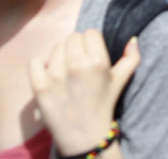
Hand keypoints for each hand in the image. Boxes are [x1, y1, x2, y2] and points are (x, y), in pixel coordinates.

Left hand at [28, 30, 138, 155]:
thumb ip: (132, 57)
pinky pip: (35, 61)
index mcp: (98, 62)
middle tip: (79, 64)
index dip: (92, 43)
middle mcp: (77, 66)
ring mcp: (55, 76)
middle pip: (73, 37)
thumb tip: (133, 39)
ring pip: (56, 48)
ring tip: (67, 72)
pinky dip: (40, 65)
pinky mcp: (39, 86)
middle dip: (77, 48)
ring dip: (61, 57)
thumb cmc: (104, 104)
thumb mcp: (121, 81)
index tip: (92, 55)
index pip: (90, 33)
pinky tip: (49, 74)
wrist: (84, 135)